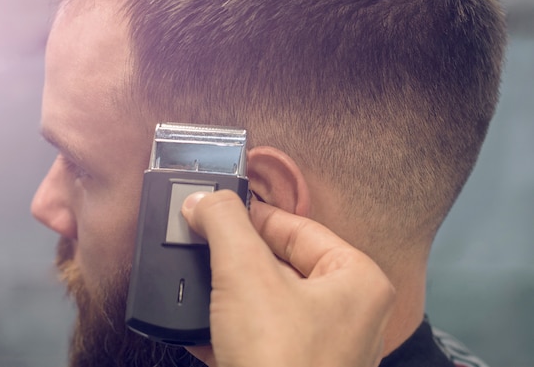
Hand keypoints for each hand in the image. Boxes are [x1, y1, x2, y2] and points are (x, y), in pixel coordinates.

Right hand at [180, 190, 394, 366]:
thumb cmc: (280, 363)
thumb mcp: (245, 274)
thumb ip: (224, 224)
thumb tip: (203, 200)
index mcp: (355, 280)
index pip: (296, 227)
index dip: (251, 214)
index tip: (215, 208)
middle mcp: (346, 314)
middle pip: (277, 264)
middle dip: (233, 258)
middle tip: (198, 242)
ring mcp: (319, 348)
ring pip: (263, 303)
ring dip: (224, 294)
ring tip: (194, 280)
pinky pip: (255, 337)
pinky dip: (225, 330)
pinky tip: (196, 327)